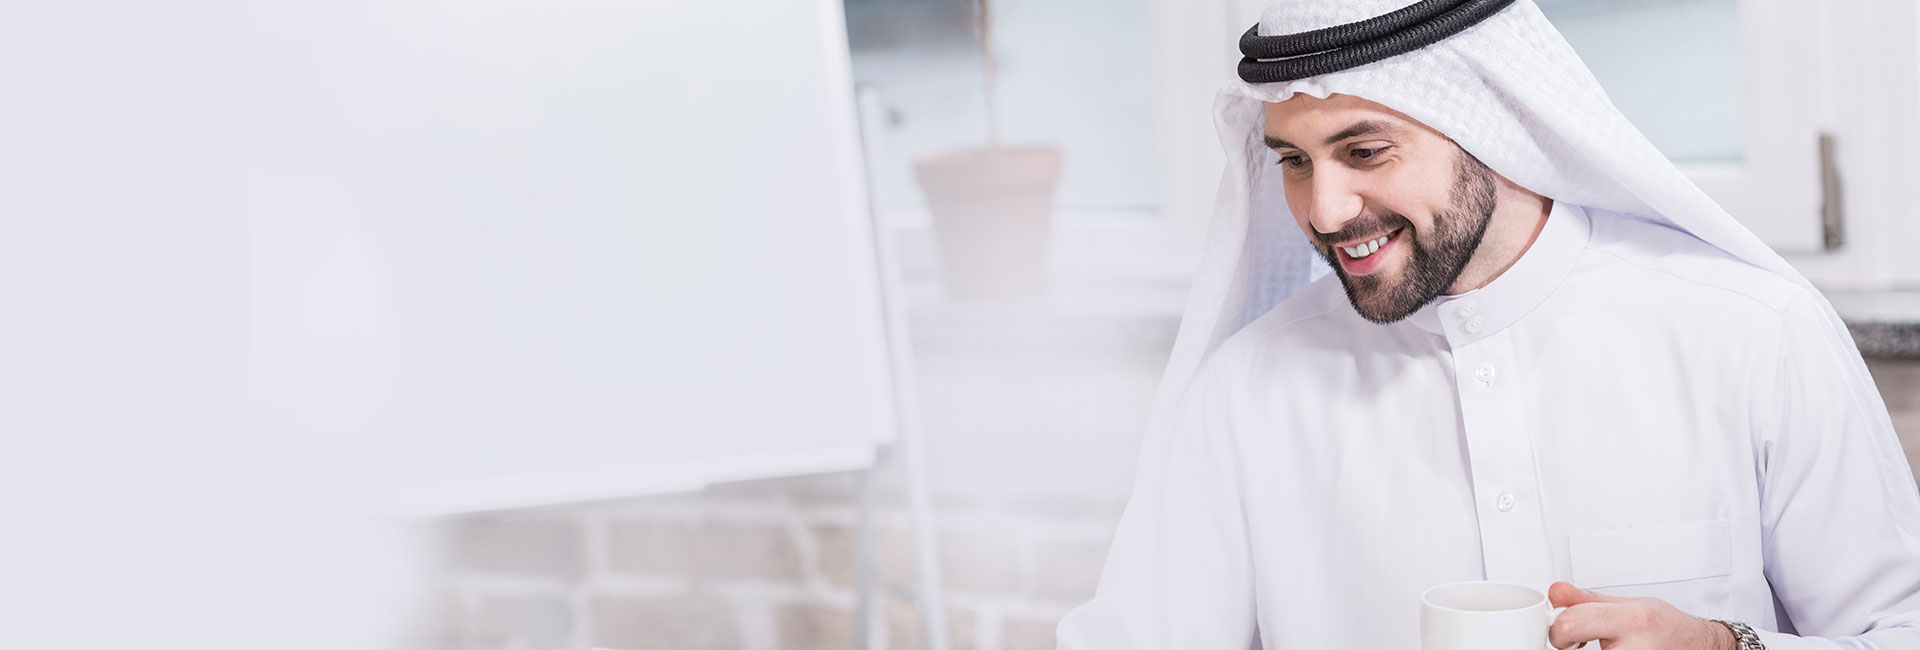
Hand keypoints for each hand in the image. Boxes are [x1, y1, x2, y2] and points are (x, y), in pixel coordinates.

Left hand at [1547, 581, 1734, 649]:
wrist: (1701, 647)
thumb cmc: (1667, 628)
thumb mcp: (1630, 605)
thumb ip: (1587, 601)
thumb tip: (1555, 593)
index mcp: (1631, 620)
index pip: (1571, 624)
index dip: (1558, 628)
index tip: (1560, 630)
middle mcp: (1636, 648)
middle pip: (1575, 648)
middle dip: (1568, 644)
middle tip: (1579, 642)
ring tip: (1610, 647)